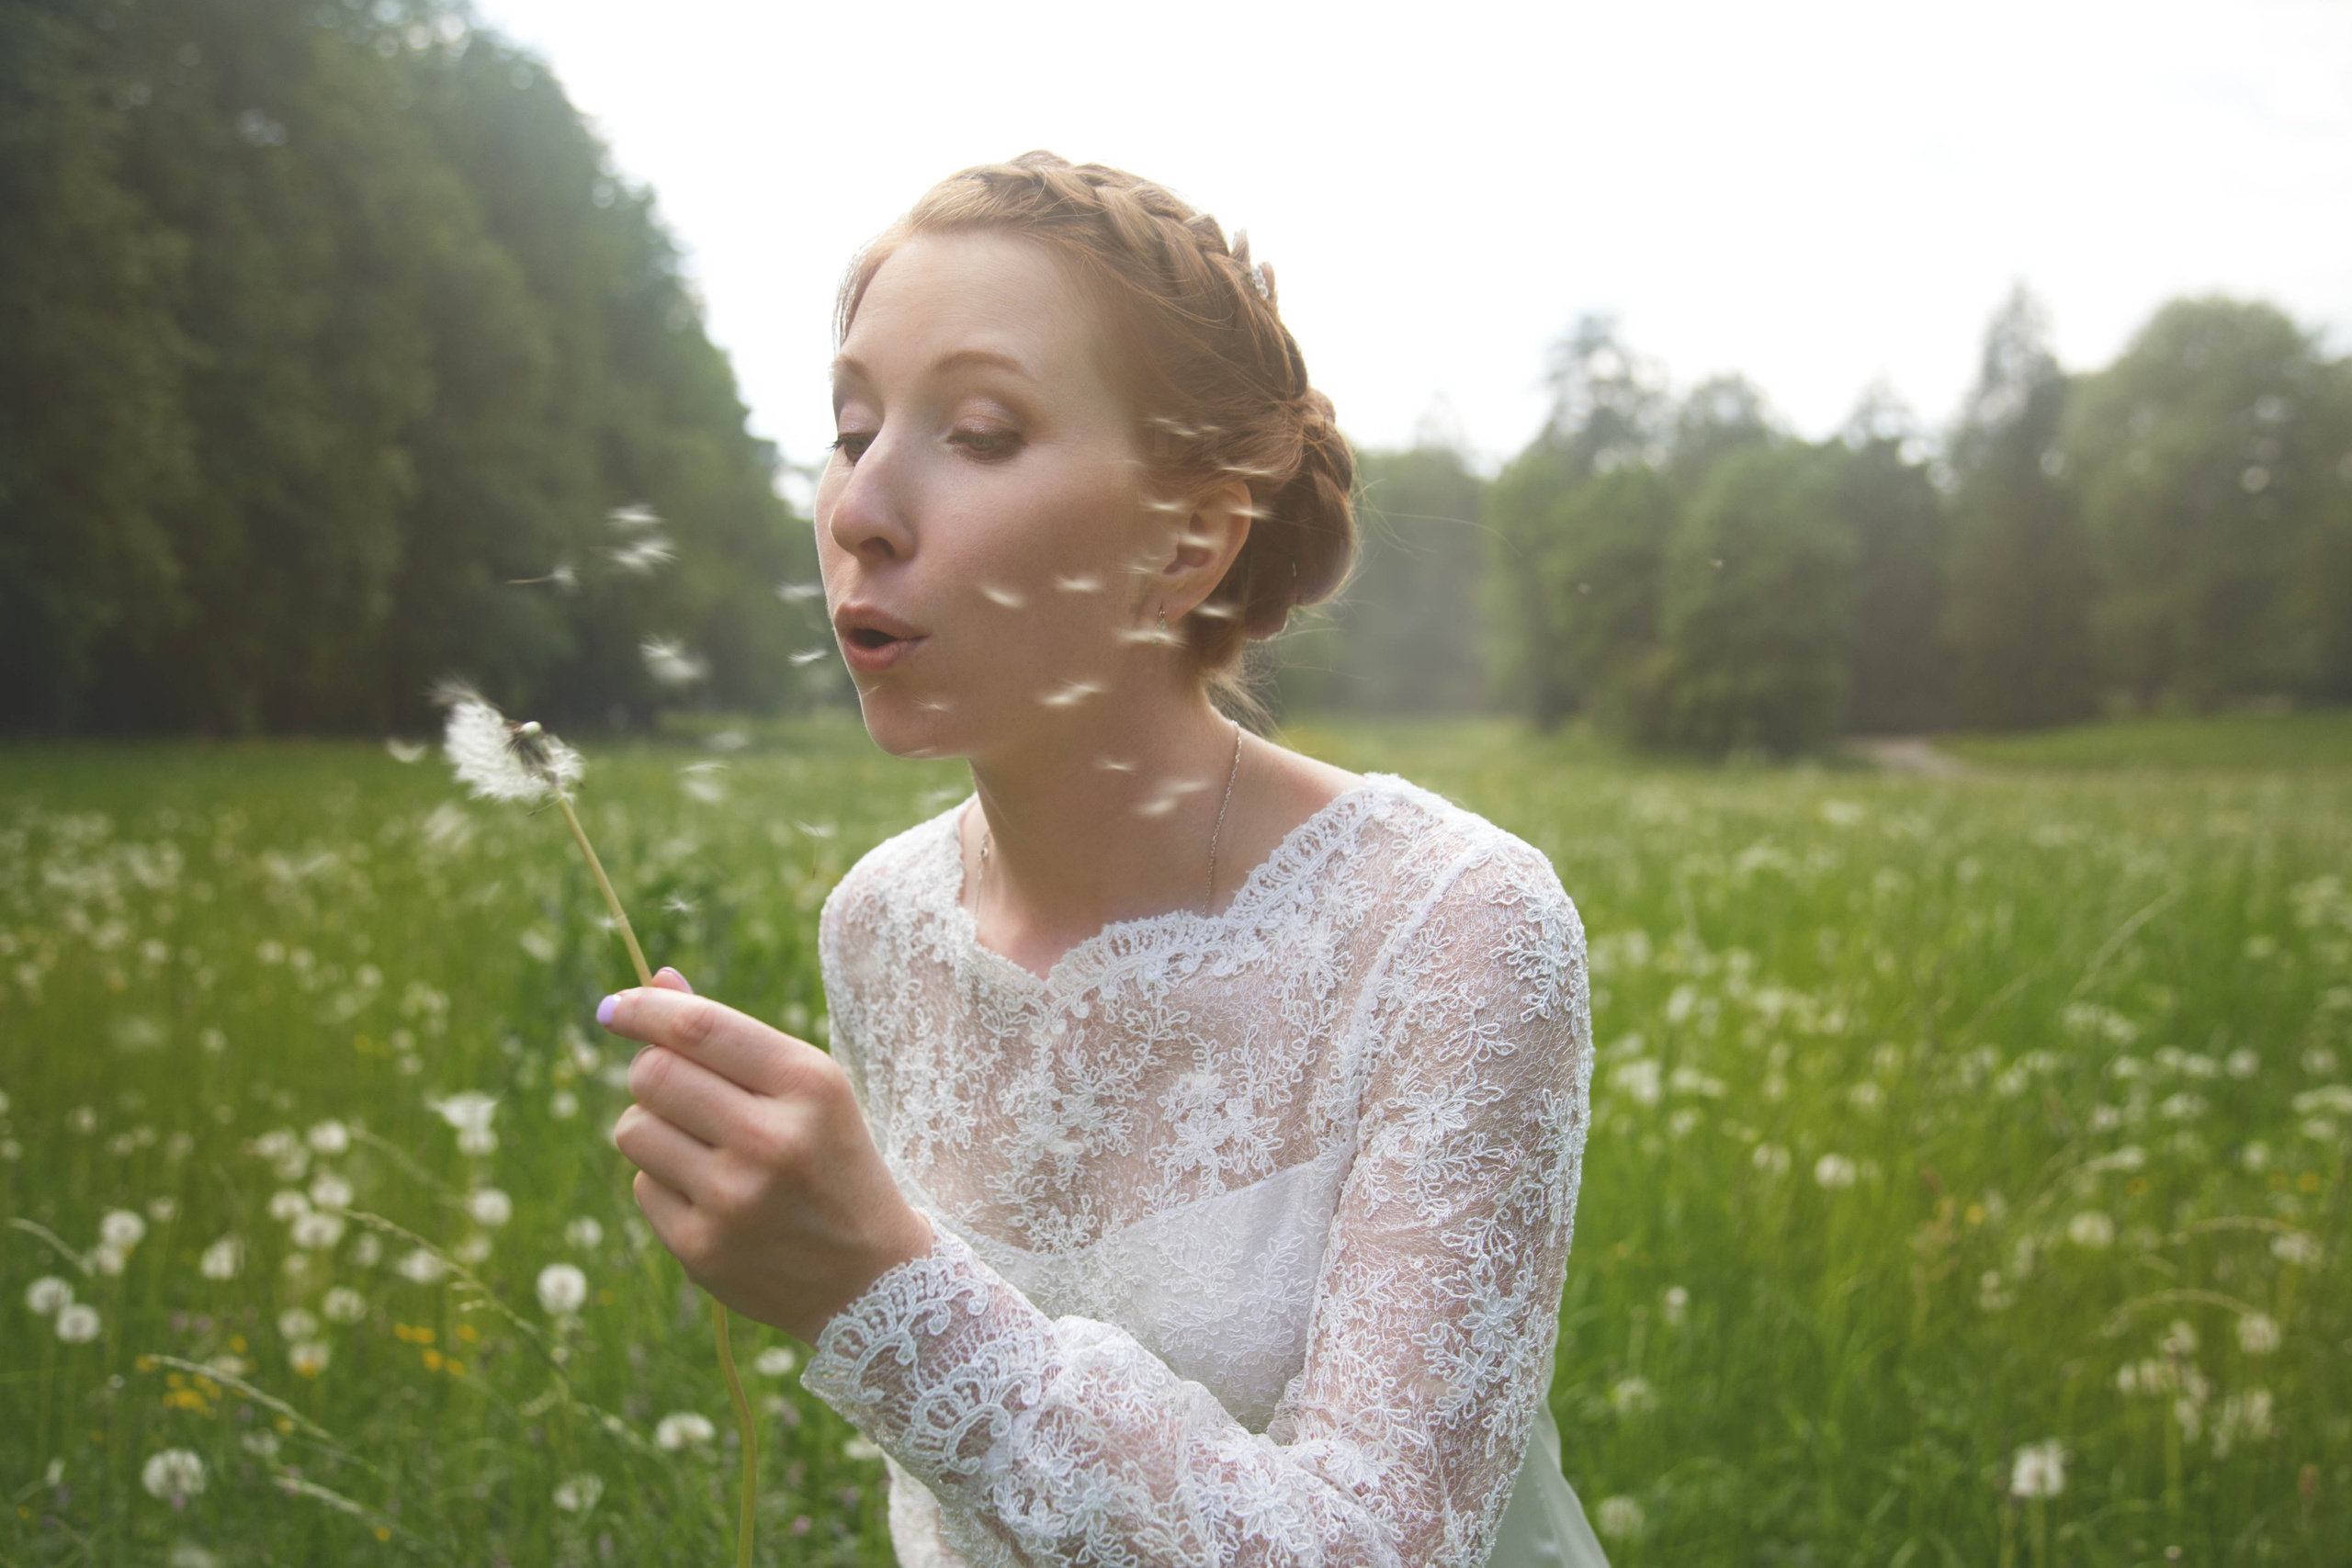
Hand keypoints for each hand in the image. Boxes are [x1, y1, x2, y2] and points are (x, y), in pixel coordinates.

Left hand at [601, 967, 932, 1342]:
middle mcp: (771, 1140)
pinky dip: (666, 1181)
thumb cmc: (830, 1159)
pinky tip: (713, 1197)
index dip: (644, 1010)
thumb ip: (731, 1036)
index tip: (614, 1007)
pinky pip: (642, 1185)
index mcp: (809, 1085)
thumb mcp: (807, 1088)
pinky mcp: (702, 1250)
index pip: (699, 1029)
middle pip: (651, 1074)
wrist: (871, 1279)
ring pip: (633, 1129)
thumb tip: (655, 982)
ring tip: (703, 1147)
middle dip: (651, 1072)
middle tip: (677, 1089)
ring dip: (654, 1128)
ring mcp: (734, 1201)